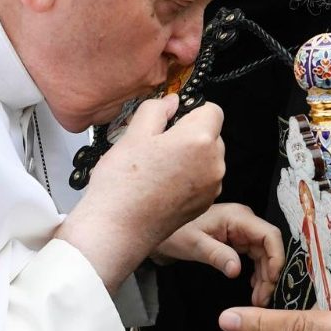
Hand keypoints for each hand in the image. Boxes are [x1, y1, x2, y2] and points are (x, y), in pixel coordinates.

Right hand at [57, 95, 225, 291]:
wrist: (117, 228)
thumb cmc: (123, 184)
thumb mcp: (134, 133)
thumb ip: (157, 109)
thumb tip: (170, 102)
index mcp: (199, 140)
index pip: (212, 110)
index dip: (191, 110)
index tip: (172, 118)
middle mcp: (213, 164)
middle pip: (211, 135)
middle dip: (189, 134)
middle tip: (157, 144)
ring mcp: (211, 186)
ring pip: (207, 158)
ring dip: (189, 156)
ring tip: (157, 167)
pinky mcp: (204, 204)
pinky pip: (203, 179)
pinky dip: (188, 177)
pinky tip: (162, 183)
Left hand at [151, 203, 283, 306]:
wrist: (161, 229)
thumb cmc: (175, 233)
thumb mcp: (194, 245)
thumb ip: (216, 255)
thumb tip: (237, 270)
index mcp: (239, 217)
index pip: (270, 235)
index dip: (276, 258)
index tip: (272, 281)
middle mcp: (245, 221)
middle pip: (269, 247)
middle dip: (270, 273)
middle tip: (262, 299)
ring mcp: (242, 230)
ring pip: (264, 254)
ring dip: (265, 276)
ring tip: (258, 298)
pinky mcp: (238, 239)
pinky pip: (255, 256)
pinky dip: (257, 272)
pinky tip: (253, 286)